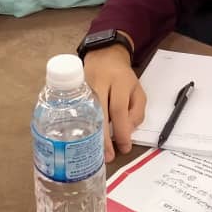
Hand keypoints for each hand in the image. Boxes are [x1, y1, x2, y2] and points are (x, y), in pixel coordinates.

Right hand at [83, 42, 145, 161]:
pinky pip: (77, 112)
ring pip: (86, 114)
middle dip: (103, 138)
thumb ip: (137, 111)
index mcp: (119, 81)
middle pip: (100, 113)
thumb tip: (128, 133)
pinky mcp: (75, 91)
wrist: (104, 55)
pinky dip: (81, 128)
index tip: (124, 147)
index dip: (121, 131)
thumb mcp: (137, 90)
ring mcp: (84, 86)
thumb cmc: (122, 77)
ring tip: (94, 153)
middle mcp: (100, 83)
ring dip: (90, 136)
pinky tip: (82, 141)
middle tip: (106, 157)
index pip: (119, 109)